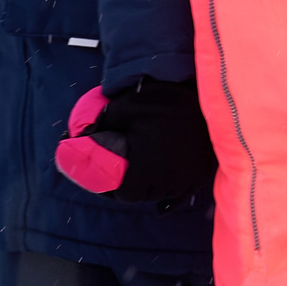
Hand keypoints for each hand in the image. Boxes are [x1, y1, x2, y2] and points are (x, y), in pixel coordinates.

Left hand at [54, 76, 218, 202]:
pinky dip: (173, 190)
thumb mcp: (125, 107)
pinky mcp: (203, 173)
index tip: (107, 179)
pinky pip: (184, 192)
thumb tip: (80, 136)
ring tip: (144, 171)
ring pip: (164, 193)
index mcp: (148, 168)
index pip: (125, 194)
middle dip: (132, 187)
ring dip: (152, 186)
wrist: (206, 90)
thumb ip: (102, 124)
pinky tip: (166, 189)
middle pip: (144, 195)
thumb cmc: (162, 100)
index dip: (113, 189)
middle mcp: (170, 179)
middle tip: (124, 173)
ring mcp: (190, 177)